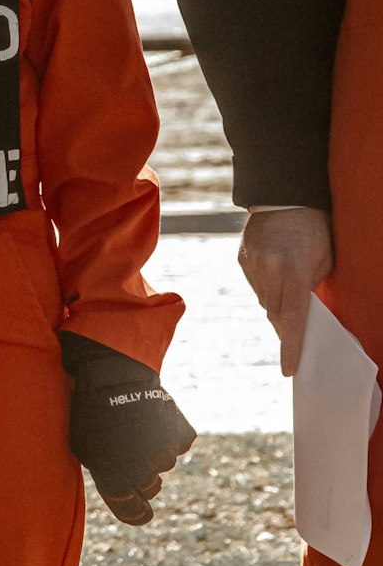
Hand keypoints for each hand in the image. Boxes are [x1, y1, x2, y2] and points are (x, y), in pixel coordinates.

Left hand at [60, 333, 195, 525]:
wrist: (112, 375)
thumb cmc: (89, 411)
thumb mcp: (83, 447)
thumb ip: (103, 472)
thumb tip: (117, 485)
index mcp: (117, 483)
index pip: (134, 513)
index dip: (136, 513)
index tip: (142, 511)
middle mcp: (146, 475)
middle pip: (150, 486)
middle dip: (142, 473)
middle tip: (128, 446)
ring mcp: (167, 456)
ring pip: (164, 461)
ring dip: (154, 448)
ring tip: (137, 422)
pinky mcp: (183, 435)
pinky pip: (178, 442)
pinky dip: (170, 431)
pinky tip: (154, 414)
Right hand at [238, 208, 333, 376]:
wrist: (285, 196)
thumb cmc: (315, 229)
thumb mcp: (323, 260)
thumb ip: (309, 288)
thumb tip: (299, 314)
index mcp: (293, 272)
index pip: (292, 320)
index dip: (291, 348)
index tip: (289, 369)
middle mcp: (269, 270)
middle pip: (275, 315)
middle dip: (285, 327)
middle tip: (295, 334)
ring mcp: (252, 264)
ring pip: (264, 302)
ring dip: (276, 305)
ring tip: (287, 291)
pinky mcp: (243, 258)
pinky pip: (255, 284)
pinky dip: (266, 288)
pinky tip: (276, 274)